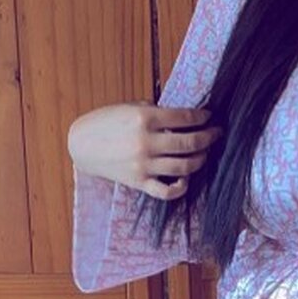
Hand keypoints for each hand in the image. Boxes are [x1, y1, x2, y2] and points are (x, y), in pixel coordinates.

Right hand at [67, 102, 223, 199]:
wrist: (81, 144)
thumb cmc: (108, 121)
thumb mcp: (132, 107)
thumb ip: (158, 112)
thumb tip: (186, 118)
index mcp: (145, 118)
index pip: (186, 118)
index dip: (203, 117)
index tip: (209, 116)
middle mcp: (146, 142)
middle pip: (190, 143)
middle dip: (209, 137)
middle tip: (216, 133)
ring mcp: (143, 165)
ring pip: (185, 167)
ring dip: (200, 159)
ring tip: (204, 152)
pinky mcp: (138, 182)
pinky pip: (167, 191)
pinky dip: (182, 186)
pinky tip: (186, 177)